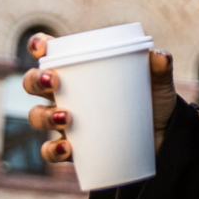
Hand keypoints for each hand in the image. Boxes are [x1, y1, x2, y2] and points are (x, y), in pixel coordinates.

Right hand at [24, 36, 178, 161]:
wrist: (163, 139)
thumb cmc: (153, 101)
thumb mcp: (158, 85)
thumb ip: (161, 69)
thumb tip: (160, 57)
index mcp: (81, 71)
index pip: (51, 53)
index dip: (38, 46)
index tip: (41, 46)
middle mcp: (66, 94)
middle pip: (34, 84)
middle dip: (35, 80)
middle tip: (53, 81)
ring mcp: (65, 123)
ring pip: (37, 116)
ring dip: (43, 116)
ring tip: (66, 117)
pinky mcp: (73, 149)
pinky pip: (51, 152)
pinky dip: (53, 151)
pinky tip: (66, 148)